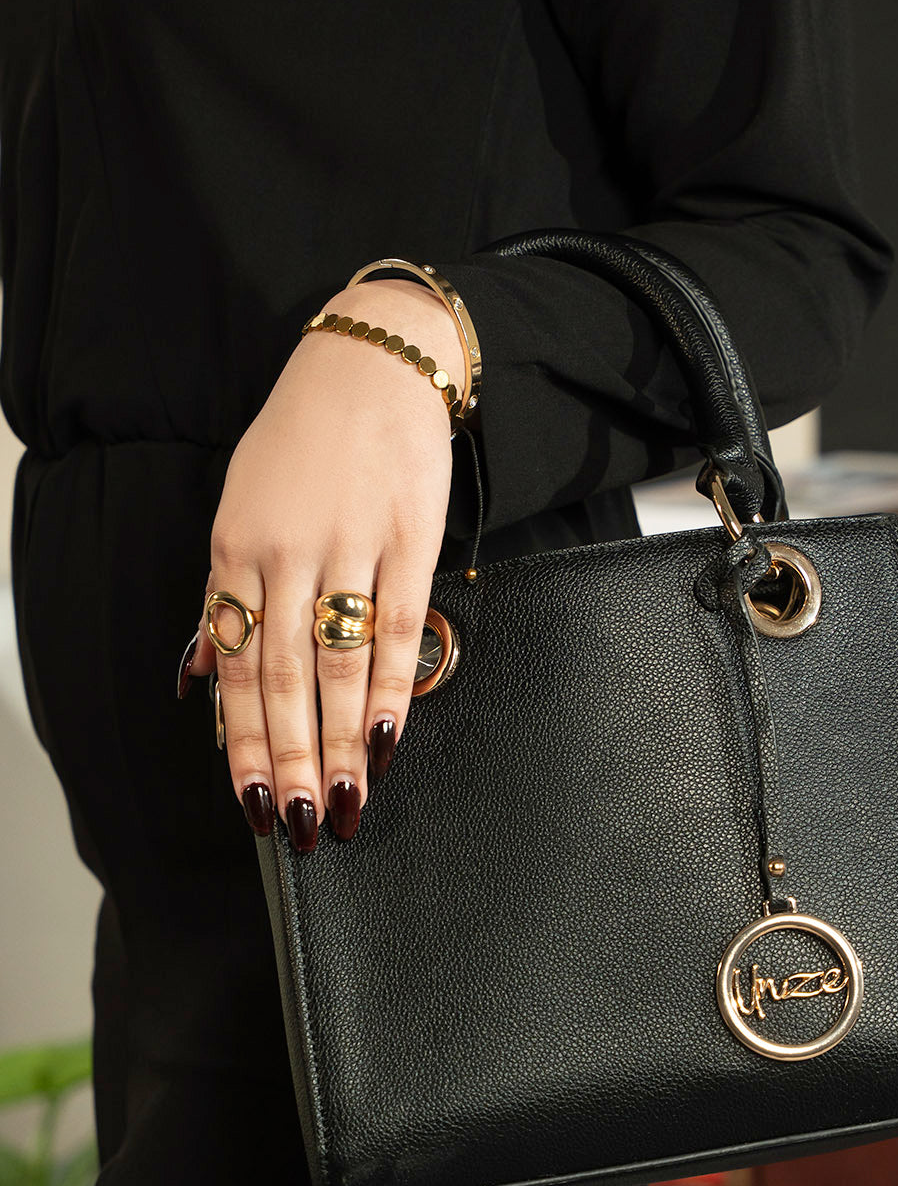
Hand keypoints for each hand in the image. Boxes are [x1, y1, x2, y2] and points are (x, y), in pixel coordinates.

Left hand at [178, 278, 462, 847]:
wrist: (371, 361)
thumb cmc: (304, 441)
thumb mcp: (242, 506)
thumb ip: (225, 593)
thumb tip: (200, 673)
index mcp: (234, 547)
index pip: (233, 664)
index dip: (241, 741)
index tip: (253, 802)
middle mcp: (283, 551)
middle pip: (282, 677)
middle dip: (290, 759)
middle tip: (300, 824)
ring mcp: (347, 545)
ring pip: (338, 663)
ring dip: (339, 741)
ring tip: (345, 802)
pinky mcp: (408, 537)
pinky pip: (399, 627)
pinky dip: (392, 687)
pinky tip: (387, 738)